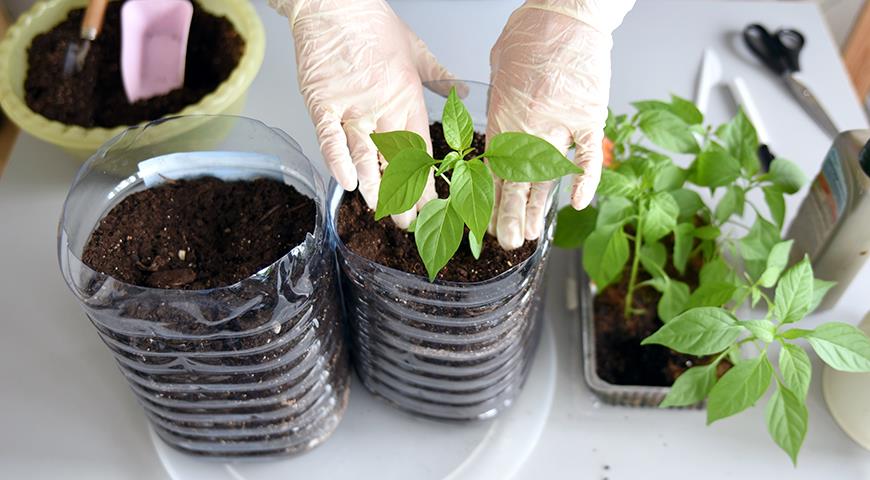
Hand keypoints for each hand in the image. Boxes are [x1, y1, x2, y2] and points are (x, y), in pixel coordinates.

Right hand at [269, 0, 458, 227]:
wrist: (334, 3)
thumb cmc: (373, 24)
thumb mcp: (416, 51)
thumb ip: (440, 76)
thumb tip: (462, 90)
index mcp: (406, 97)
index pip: (420, 148)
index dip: (427, 181)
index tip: (433, 206)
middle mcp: (382, 106)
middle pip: (396, 159)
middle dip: (403, 194)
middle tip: (408, 223)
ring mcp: (351, 105)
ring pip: (366, 153)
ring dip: (375, 185)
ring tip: (382, 212)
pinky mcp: (323, 102)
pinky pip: (330, 137)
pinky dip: (338, 159)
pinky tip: (347, 183)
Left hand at [487, 0, 634, 248]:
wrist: (568, 12)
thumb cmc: (531, 33)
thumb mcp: (500, 69)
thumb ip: (499, 102)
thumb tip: (497, 123)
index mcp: (505, 116)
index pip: (493, 170)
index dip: (488, 200)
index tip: (484, 222)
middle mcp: (531, 127)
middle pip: (518, 182)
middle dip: (509, 216)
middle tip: (506, 242)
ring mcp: (563, 125)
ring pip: (548, 177)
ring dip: (538, 209)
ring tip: (530, 235)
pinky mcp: (591, 117)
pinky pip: (588, 156)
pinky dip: (585, 181)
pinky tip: (576, 204)